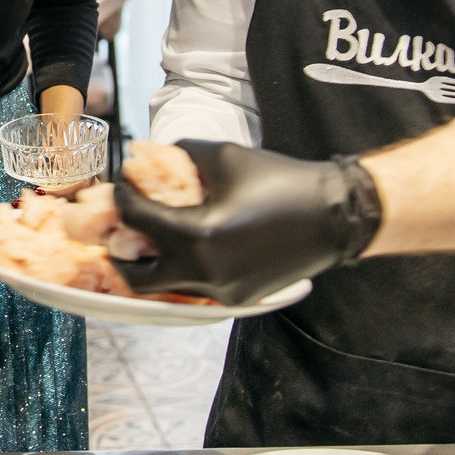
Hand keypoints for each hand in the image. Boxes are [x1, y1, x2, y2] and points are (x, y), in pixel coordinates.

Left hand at [110, 140, 382, 305]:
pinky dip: (181, 269)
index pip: (136, 219)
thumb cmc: (281, 181)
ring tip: (151, 236)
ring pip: (165, 287)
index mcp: (197, 235)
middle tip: (122, 227)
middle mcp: (204, 272)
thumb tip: (145, 157)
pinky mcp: (237, 298)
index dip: (120, 198)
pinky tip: (184, 246)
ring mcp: (221, 291)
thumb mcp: (223, 156)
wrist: (334, 215)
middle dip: (121, 251)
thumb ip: (177, 155)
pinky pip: (194, 288)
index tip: (120, 186)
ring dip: (151, 263)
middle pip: (136, 275)